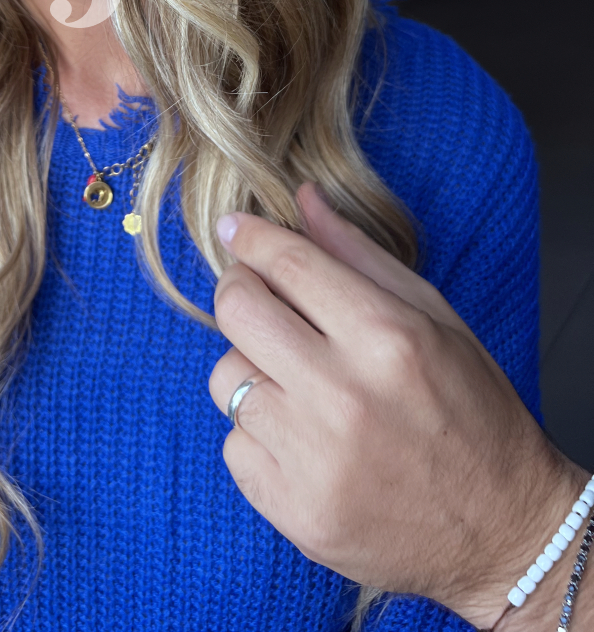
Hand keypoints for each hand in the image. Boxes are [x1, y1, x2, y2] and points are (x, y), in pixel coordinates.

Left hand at [209, 184, 587, 628]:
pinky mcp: (293, 509)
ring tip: (298, 383)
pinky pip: (233, 443)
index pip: (288, 263)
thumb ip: (358, 255)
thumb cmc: (471, 412)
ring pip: (228, 377)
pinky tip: (303, 439)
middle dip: (239, 291)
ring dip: (253, 369)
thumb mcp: (433, 318)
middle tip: (257, 297)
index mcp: (386, 337)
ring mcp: (314, 458)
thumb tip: (301, 200)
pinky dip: (259, 435)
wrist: (502, 530)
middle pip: (238, 311)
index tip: (234, 228)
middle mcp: (344, 394)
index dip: (251, 237)